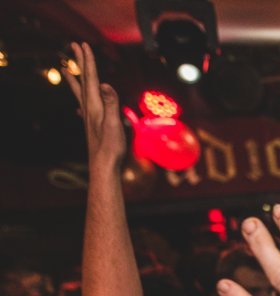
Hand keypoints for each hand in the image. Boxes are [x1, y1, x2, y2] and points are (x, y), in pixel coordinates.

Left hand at [64, 42, 125, 169]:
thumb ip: (111, 103)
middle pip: (84, 81)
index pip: (91, 78)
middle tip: (75, 46)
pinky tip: (79, 106)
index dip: (88, 61)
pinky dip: (81, 101)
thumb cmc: (110, 147)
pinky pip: (84, 107)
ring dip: (76, 80)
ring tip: (67, 71)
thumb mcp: (113, 123)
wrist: (103, 167)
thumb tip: (107, 85)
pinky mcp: (91, 126)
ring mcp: (89, 118)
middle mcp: (88, 109)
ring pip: (80, 93)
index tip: (84, 45)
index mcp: (94, 106)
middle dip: (81, 63)